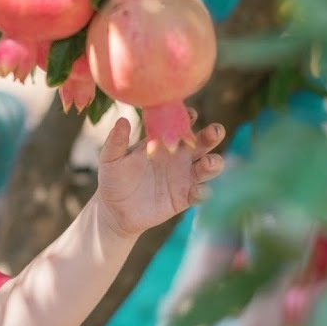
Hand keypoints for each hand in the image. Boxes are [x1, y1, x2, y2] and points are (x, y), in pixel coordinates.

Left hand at [96, 110, 224, 237]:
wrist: (114, 210)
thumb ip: (116, 141)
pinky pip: (200, 193)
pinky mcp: (184, 198)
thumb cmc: (113, 179)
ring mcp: (184, 177)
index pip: (181, 124)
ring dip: (214, 163)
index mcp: (164, 141)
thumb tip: (122, 120)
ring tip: (207, 163)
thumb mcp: (111, 159)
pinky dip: (203, 192)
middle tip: (215, 131)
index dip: (188, 117)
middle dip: (213, 134)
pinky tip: (196, 191)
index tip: (189, 115)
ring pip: (209, 167)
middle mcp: (179, 157)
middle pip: (204, 142)